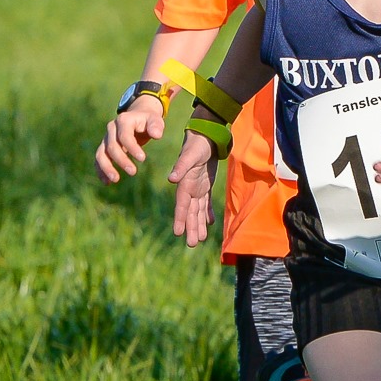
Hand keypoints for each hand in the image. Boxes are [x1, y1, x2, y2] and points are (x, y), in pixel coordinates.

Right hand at [94, 98, 165, 182]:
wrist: (137, 116)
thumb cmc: (148, 120)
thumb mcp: (155, 119)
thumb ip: (156, 126)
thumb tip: (156, 135)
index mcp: (123, 120)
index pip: (124, 136)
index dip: (132, 148)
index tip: (143, 159)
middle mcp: (111, 128)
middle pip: (112, 146)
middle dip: (121, 160)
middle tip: (133, 172)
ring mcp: (106, 138)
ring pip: (101, 154)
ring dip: (106, 168)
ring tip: (115, 180)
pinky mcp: (104, 147)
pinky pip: (99, 159)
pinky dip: (101, 171)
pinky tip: (107, 182)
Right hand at [167, 130, 220, 246]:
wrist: (205, 136)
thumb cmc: (197, 144)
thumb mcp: (190, 155)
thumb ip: (181, 167)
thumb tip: (171, 179)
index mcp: (184, 184)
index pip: (181, 205)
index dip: (180, 219)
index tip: (178, 233)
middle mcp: (189, 188)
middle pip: (189, 212)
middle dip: (191, 228)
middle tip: (192, 244)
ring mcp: (197, 188)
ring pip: (197, 211)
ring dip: (198, 224)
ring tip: (200, 239)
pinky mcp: (205, 185)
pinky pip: (205, 203)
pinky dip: (207, 213)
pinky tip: (209, 223)